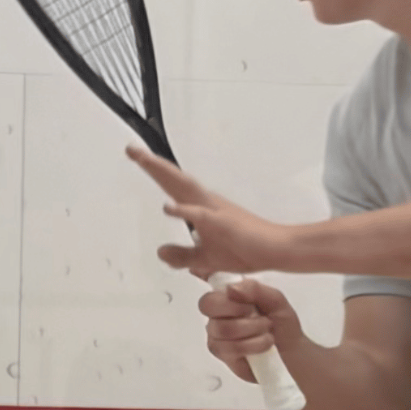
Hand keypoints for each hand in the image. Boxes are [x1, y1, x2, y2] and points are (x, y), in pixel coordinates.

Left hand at [127, 145, 290, 277]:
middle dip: (152, 165)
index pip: (173, 187)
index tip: (136, 154)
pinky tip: (169, 208)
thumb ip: (183, 255)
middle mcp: (206, 204)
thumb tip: (160, 252)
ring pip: (185, 189)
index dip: (155, 171)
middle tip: (131, 149)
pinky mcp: (225, 225)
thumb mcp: (206, 259)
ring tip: (145, 161)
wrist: (279, 249)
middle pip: (174, 181)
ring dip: (165, 175)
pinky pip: (202, 217)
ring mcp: (216, 212)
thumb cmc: (247, 249)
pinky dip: (185, 211)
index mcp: (201, 209)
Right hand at [199, 278, 307, 382]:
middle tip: (255, 313)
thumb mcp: (275, 300)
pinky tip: (263, 343)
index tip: (199, 269)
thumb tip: (231, 289)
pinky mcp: (221, 352)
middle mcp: (218, 309)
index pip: (208, 276)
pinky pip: (228, 348)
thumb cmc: (281, 322)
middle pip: (207, 303)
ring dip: (251, 329)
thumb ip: (254, 289)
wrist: (291, 351)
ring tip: (267, 331)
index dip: (202, 271)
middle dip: (235, 308)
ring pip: (221, 328)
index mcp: (230, 291)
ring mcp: (216, 331)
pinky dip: (251, 345)